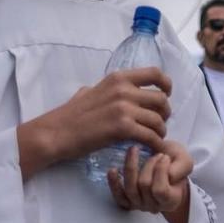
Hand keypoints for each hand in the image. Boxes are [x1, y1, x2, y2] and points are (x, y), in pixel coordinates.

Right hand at [23, 68, 171, 175]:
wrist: (57, 132)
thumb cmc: (70, 114)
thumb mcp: (90, 91)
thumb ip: (107, 89)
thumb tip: (114, 88)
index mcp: (118, 78)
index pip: (155, 74)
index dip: (167, 85)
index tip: (166, 96)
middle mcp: (124, 89)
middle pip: (161, 99)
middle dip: (165, 114)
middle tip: (159, 124)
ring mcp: (123, 108)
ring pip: (158, 120)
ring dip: (160, 131)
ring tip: (154, 138)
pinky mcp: (122, 128)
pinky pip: (150, 136)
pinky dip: (155, 144)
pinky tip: (151, 148)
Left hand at [108, 136, 193, 214]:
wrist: (166, 168)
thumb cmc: (175, 164)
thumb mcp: (185, 161)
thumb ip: (181, 167)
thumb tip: (168, 174)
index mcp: (171, 200)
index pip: (161, 190)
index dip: (161, 171)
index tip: (164, 156)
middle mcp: (154, 206)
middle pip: (144, 186)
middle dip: (149, 164)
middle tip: (156, 153)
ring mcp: (139, 205)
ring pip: (130, 188)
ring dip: (131, 166)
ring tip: (134, 150)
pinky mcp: (127, 201)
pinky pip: (118, 196)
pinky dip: (114, 184)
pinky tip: (112, 170)